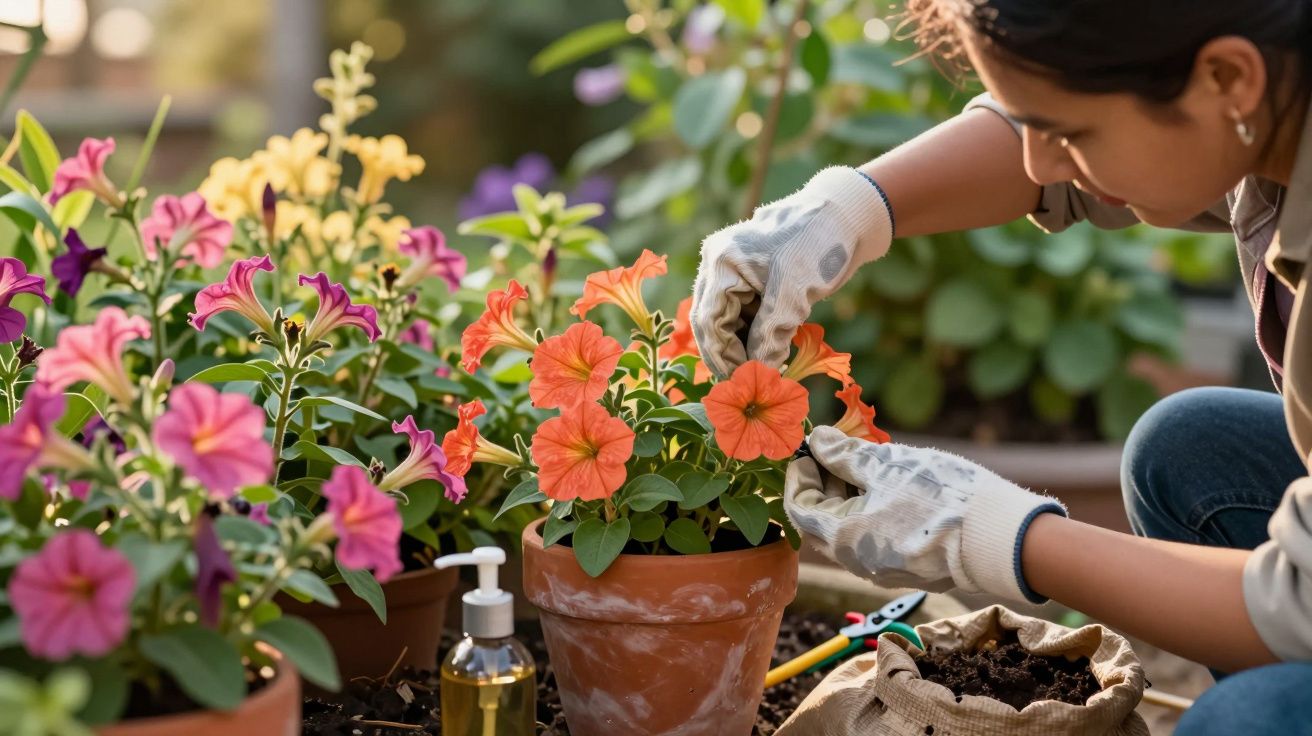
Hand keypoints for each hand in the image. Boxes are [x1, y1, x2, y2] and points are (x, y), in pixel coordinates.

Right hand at [690, 167, 892, 377]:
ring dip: (742, 350)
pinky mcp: (752, 282)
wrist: (846, 216)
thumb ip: (771, 336)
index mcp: (722, 262)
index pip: (710, 320)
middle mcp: (720, 266)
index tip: (742, 385)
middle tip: (747, 387)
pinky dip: (755, 338)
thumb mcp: (794, 294)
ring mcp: (735, 273)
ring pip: (728, 322)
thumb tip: (758, 375)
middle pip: (712, 323)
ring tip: (762, 376)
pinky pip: (744, 316)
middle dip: (728, 356)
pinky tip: (770, 357)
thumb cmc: (818, 244)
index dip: (723, 356)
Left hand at [784, 426, 1066, 602]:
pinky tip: (885, 483)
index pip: (799, 507)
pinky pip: (872, 537)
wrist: (1000, 536)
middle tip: (837, 446)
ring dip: (847, 494)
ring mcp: (882, 568)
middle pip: (821, 519)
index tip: (809, 446)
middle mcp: (856, 561)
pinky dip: (868, 509)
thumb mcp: (887, 465)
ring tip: (863, 459)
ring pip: (848, 528)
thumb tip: (817, 440)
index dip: (799, 473)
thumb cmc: (942, 497)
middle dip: (824, 480)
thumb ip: (846, 455)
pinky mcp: (905, 566)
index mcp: (844, 538)